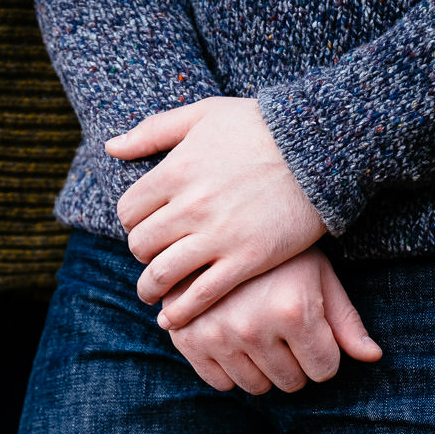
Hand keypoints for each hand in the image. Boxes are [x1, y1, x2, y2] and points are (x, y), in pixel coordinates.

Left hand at [106, 97, 325, 329]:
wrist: (322, 146)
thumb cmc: (261, 125)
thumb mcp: (204, 113)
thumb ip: (154, 130)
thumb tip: (112, 147)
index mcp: (176, 171)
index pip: (128, 211)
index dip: (132, 223)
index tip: (145, 227)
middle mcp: (191, 206)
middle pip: (141, 245)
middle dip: (141, 254)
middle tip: (150, 259)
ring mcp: (218, 236)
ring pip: (162, 275)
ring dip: (150, 289)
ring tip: (153, 294)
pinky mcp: (246, 260)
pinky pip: (200, 296)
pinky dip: (180, 312)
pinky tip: (173, 319)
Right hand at [163, 247, 380, 393]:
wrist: (211, 230)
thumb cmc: (278, 254)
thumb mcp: (318, 275)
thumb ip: (345, 319)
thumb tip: (373, 357)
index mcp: (294, 309)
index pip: (324, 369)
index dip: (323, 354)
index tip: (313, 333)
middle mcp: (254, 327)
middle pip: (292, 382)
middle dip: (295, 363)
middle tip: (284, 332)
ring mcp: (217, 335)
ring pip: (256, 387)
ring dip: (263, 369)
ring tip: (259, 335)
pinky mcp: (189, 340)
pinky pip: (220, 383)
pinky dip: (230, 369)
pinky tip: (232, 341)